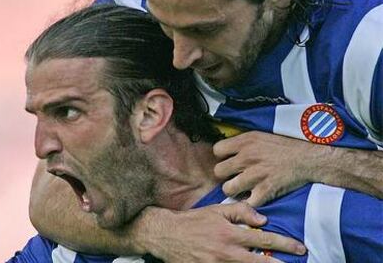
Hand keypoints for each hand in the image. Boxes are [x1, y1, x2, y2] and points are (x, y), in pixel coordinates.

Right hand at [131, 203, 305, 262]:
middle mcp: (226, 252)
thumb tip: (262, 220)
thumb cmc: (194, 221)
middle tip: (299, 261)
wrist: (168, 235)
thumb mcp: (217, 210)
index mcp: (230, 234)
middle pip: (260, 262)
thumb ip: (240, 212)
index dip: (284, 244)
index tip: (299, 248)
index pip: (263, 239)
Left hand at [214, 131, 326, 206]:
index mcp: (245, 141)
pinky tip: (254, 199)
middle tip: (235, 177)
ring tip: (242, 189)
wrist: (308, 159)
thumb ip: (241, 142)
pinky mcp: (265, 191)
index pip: (217, 150)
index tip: (229, 161)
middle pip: (218, 171)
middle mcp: (247, 157)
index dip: (222, 157)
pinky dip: (248, 204)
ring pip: (227, 188)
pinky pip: (246, 203)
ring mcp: (255, 175)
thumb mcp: (259, 136)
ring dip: (234, 191)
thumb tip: (225, 149)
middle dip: (225, 175)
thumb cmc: (283, 147)